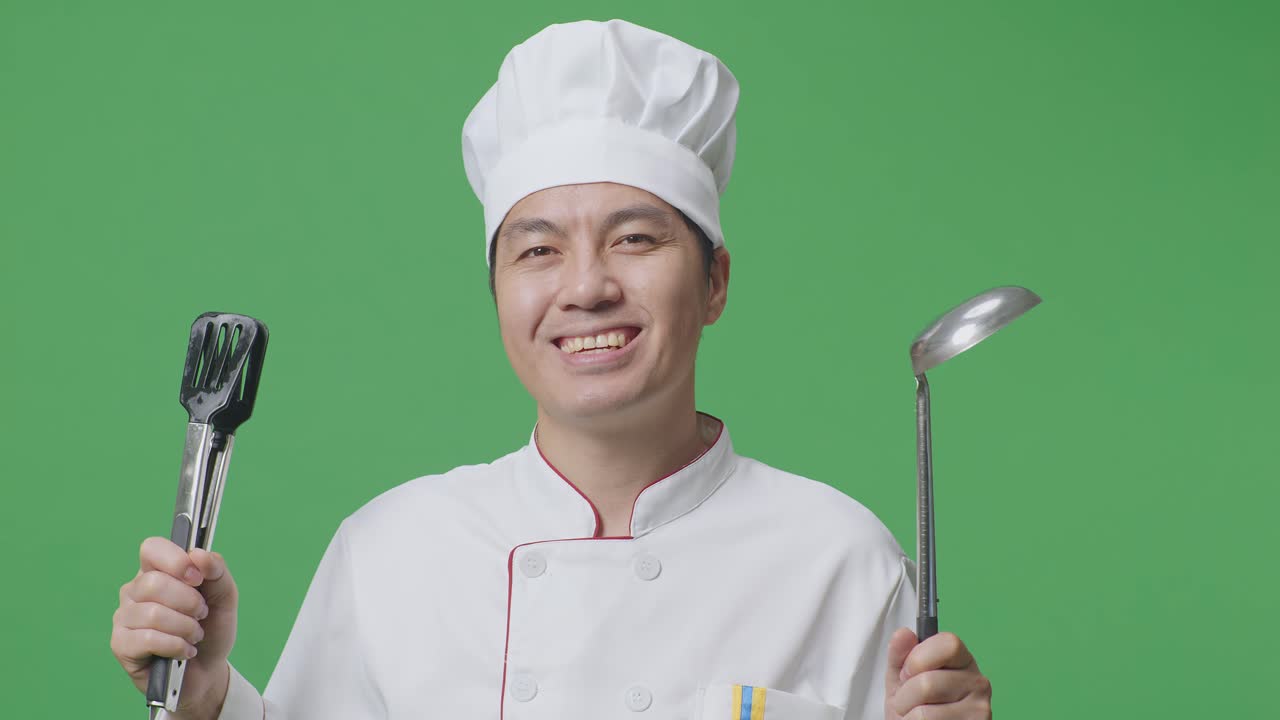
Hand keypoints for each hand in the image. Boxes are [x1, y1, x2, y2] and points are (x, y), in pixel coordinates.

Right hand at [110, 537, 238, 718]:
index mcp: (157, 571)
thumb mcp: (224, 597)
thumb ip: (217, 571)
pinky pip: (148, 639)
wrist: (207, 670)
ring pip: (153, 613)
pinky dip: (176, 646)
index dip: (175, 560)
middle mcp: (135, 590)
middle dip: (189, 602)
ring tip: (195, 636)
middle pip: (154, 582)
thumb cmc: (211, 628)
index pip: (152, 548)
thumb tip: (199, 554)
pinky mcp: (121, 645)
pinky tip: (184, 651)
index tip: (198, 578)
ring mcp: (124, 617)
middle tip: (201, 615)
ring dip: (186, 627)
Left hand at [885, 628, 991, 719]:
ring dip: (908, 716)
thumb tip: (904, 633)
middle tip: (908, 702)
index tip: (907, 673)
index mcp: (962, 660)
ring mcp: (979, 709)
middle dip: (905, 696)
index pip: (948, 644)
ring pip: (925, 711)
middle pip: (928, 682)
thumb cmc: (912, 706)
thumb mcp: (901, 678)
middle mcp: (978, 682)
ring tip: (914, 716)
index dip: (919, 658)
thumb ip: (900, 654)